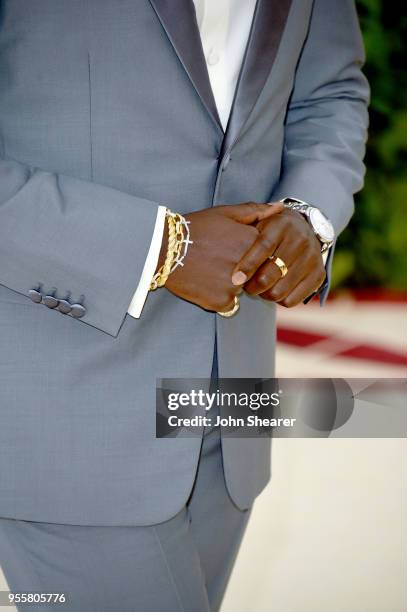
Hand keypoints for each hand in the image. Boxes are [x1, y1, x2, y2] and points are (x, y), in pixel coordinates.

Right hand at [159, 202, 281, 312]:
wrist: (163, 250)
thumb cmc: (195, 229)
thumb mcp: (226, 213)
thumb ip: (257, 211)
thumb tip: (281, 208)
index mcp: (253, 243)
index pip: (268, 255)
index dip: (254, 254)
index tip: (234, 249)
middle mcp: (249, 266)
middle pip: (258, 275)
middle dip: (246, 272)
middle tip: (221, 262)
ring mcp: (235, 286)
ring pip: (243, 291)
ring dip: (232, 285)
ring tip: (211, 271)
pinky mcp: (222, 302)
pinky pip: (229, 304)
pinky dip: (219, 298)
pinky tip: (206, 283)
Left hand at [231, 206, 325, 306]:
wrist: (304, 228)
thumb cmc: (270, 229)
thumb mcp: (258, 219)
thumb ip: (243, 222)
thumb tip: (229, 233)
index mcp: (282, 224)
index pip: (263, 247)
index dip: (248, 265)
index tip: (235, 279)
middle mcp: (300, 240)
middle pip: (270, 275)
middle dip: (252, 286)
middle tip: (245, 286)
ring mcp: (312, 258)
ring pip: (279, 291)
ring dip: (264, 294)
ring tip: (258, 287)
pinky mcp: (318, 275)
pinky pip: (292, 300)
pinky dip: (279, 300)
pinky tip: (274, 289)